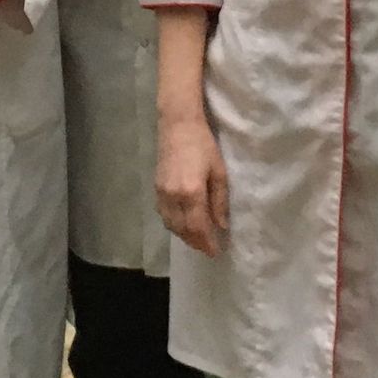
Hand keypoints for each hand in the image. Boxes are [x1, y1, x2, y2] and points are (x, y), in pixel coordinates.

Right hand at [155, 114, 228, 256]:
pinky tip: (183, 223)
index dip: (206, 242)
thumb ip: (219, 201)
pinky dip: (173, 224)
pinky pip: (163, 214)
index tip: (215, 252)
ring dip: (184, 235)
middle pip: (183, 229)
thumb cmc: (204, 145)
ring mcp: (162, 193)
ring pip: (171, 224)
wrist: (178, 125)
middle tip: (207, 249)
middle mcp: (173, 197)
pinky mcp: (156, 188)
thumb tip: (221, 225)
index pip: (198, 227)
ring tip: (197, 239)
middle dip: (195, 242)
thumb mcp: (219, 172)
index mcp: (191, 193)